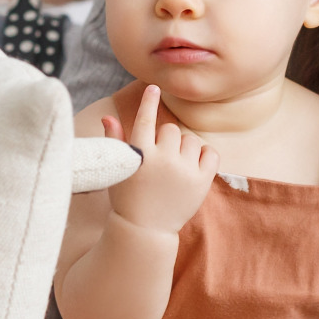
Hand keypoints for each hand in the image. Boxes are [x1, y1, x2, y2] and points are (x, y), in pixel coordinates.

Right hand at [100, 85, 217, 234]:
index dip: (148, 102)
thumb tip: (108, 116)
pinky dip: (205, 155)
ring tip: (175, 166)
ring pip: (191, 140)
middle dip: (166, 139)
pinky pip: (211, 153)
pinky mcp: (201, 182)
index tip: (153, 87)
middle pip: (170, 130)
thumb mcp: (118, 170)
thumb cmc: (128, 198)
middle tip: (160, 158)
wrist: (145, 231)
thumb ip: (115, 141)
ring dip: (184, 148)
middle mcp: (163, 160)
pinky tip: (194, 164)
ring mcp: (184, 171)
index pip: (145, 120)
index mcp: (140, 155)